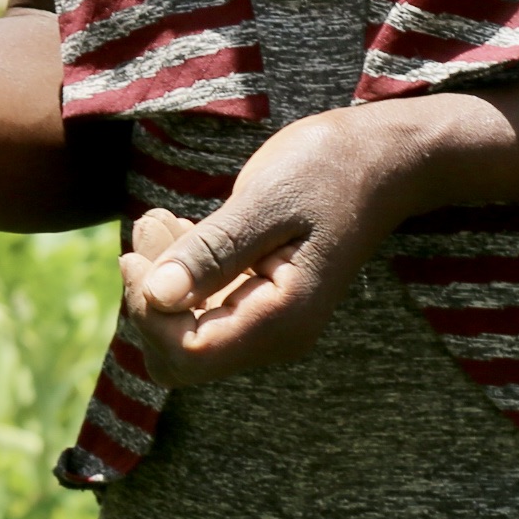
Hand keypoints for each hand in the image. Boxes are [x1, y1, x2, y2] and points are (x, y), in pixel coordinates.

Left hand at [120, 101, 450, 387]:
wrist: (381, 162)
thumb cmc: (328, 169)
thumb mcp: (264, 200)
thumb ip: (212, 251)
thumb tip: (155, 296)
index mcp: (282, 319)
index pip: (187, 353)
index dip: (148, 312)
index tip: (137, 253)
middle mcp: (277, 337)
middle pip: (180, 357)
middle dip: (151, 300)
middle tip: (153, 227)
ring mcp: (270, 325)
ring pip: (186, 335)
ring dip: (162, 283)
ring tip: (162, 219)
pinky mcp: (261, 305)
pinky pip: (204, 312)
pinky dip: (181, 276)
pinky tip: (180, 226)